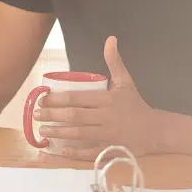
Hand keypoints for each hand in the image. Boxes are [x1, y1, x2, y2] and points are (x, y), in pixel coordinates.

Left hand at [34, 36, 166, 158]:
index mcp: (108, 99)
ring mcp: (108, 135)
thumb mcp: (126, 82)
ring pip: (79, 134)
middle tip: (36, 114)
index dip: (57, 98)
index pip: (78, 98)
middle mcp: (107, 117)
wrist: (155, 130)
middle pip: (75, 116)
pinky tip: (59, 150)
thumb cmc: (135, 105)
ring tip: (41, 130)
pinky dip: (73, 152)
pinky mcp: (110, 150)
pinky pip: (89, 153)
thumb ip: (115, 61)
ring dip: (58, 132)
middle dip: (53, 115)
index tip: (42, 98)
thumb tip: (110, 38)